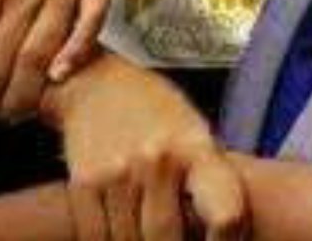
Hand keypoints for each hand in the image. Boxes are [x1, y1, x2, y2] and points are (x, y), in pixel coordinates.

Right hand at [44, 55, 246, 240]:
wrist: (99, 86)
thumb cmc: (159, 114)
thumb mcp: (198, 135)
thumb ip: (211, 182)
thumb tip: (225, 234)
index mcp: (197, 148)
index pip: (225, 215)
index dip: (227, 240)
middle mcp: (158, 159)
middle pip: (167, 236)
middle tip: (178, 235)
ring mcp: (118, 172)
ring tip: (146, 224)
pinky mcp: (84, 182)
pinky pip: (96, 236)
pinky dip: (108, 239)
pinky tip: (122, 226)